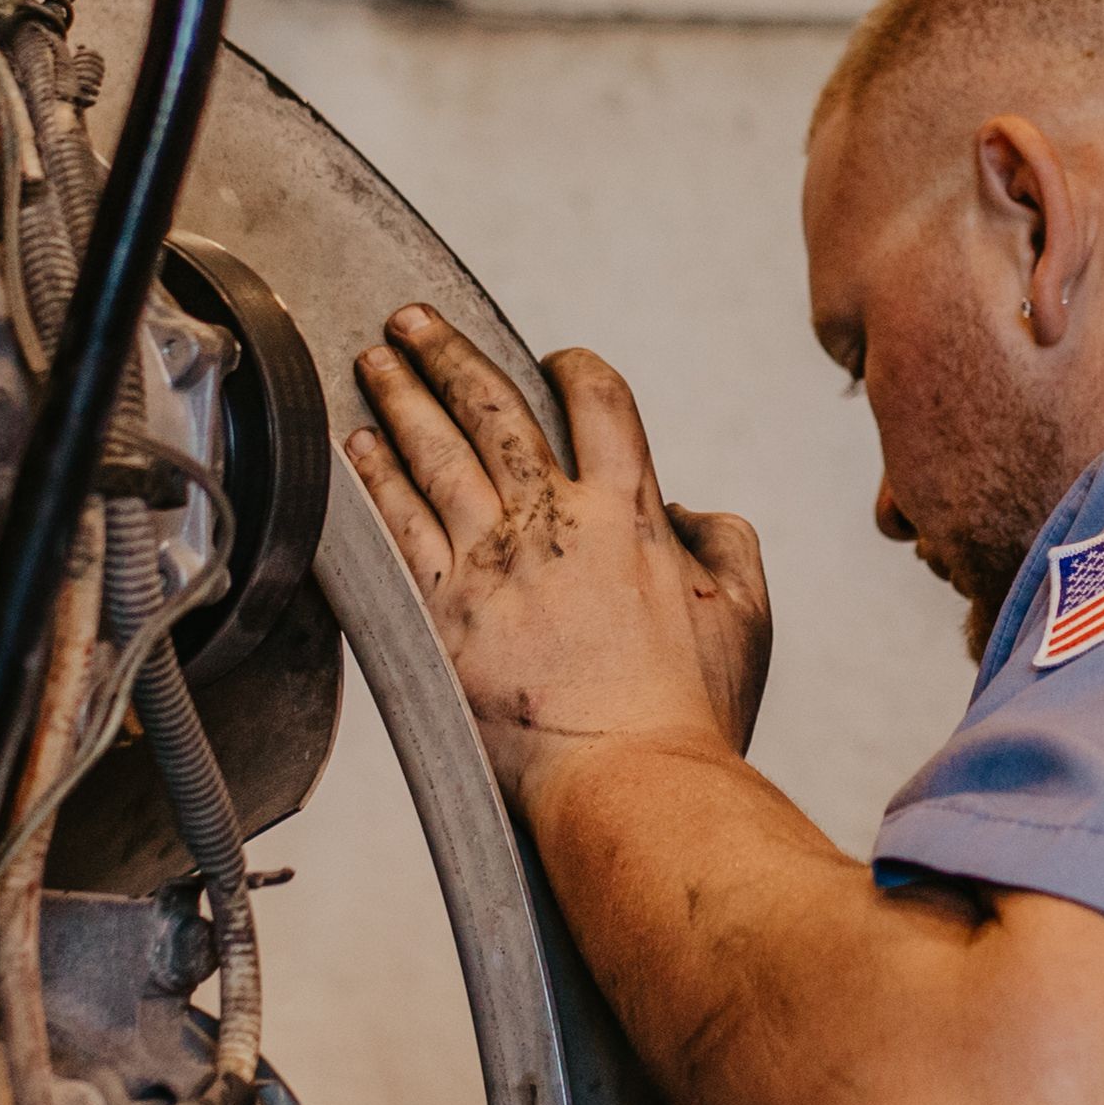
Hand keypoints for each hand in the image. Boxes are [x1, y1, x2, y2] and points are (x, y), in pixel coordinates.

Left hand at [344, 309, 774, 798]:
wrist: (630, 783)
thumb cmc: (692, 713)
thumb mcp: (747, 613)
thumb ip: (726, 542)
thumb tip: (688, 508)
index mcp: (629, 514)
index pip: (598, 404)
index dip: (574, 370)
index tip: (553, 361)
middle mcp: (552, 523)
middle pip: (493, 409)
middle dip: (449, 355)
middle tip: (415, 322)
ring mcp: (489, 565)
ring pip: (434, 455)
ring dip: (401, 398)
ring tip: (375, 361)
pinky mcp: (440, 614)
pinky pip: (397, 527)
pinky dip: (375, 480)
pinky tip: (356, 450)